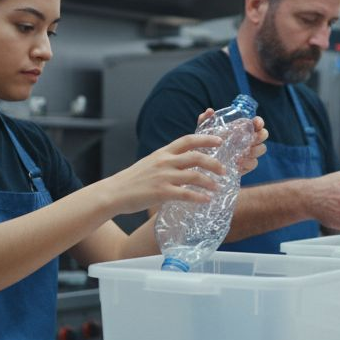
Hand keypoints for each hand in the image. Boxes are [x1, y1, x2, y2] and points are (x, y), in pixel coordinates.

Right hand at [103, 133, 223, 213]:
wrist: (114, 192)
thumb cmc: (132, 180)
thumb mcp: (150, 163)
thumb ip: (167, 162)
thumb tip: (183, 165)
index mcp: (162, 153)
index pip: (188, 140)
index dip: (205, 139)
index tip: (219, 140)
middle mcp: (165, 161)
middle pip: (196, 157)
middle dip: (214, 163)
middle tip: (224, 170)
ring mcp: (163, 177)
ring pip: (194, 175)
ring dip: (210, 182)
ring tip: (218, 187)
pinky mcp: (161, 192)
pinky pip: (186, 194)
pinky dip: (199, 197)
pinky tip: (206, 200)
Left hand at [197, 109, 267, 174]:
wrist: (203, 162)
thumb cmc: (206, 143)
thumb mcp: (203, 131)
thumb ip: (205, 120)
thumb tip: (209, 111)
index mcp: (242, 128)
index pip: (256, 123)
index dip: (259, 122)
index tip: (256, 123)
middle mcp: (248, 139)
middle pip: (263, 135)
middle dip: (260, 136)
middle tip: (252, 138)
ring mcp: (249, 153)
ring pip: (261, 149)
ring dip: (255, 150)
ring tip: (244, 152)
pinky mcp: (246, 166)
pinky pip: (253, 163)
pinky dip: (248, 162)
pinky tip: (239, 162)